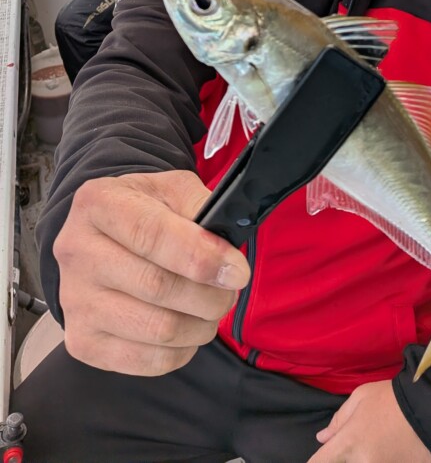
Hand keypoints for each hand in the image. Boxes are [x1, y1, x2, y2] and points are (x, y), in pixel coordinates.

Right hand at [53, 170, 249, 375]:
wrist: (100, 237)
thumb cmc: (143, 211)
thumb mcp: (170, 188)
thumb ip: (199, 207)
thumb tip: (227, 254)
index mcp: (97, 203)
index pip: (151, 234)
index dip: (201, 257)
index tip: (238, 271)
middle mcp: (76, 252)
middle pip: (157, 286)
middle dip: (210, 295)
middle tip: (230, 289)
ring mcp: (74, 301)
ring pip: (157, 329)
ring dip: (201, 324)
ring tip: (211, 308)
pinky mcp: (81, 342)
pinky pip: (147, 361)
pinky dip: (182, 350)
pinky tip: (187, 327)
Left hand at [307, 381, 430, 462]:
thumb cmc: (393, 399)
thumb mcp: (361, 397)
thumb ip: (339, 419)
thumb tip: (322, 438)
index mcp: (349, 443)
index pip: (320, 462)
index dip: (316, 461)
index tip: (320, 457)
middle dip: (345, 455)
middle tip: (363, 436)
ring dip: (365, 455)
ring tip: (379, 439)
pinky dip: (384, 459)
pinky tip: (389, 448)